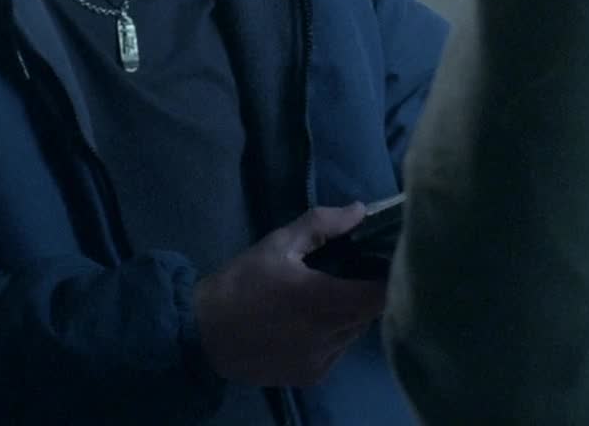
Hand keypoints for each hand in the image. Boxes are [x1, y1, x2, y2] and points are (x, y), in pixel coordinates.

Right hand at [192, 203, 388, 387]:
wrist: (202, 334)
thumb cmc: (241, 283)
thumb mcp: (277, 244)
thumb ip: (321, 224)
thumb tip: (360, 211)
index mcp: (325, 300)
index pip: (382, 293)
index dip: (386, 277)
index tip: (380, 262)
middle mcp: (330, 336)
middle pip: (370, 314)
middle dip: (365, 294)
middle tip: (348, 275)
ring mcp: (323, 360)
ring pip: (354, 334)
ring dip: (348, 316)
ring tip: (326, 299)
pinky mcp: (312, 376)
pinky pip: (336, 351)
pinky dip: (332, 337)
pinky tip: (308, 324)